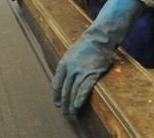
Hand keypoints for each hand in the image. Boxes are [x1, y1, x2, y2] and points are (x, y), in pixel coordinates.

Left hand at [52, 0, 143, 115]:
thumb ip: (65, 67)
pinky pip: (84, 89)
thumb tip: (62, 80)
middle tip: (63, 112)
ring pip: (73, 91)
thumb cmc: (84, 47)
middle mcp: (70, 69)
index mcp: (63, 64)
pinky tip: (77, 106)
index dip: (56, 95)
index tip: (57, 103)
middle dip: (63, 102)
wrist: (97, 40)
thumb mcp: (69, 55)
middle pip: (64, 89)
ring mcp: (80, 71)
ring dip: (71, 104)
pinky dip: (80, 98)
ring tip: (71, 113)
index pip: (56, 83)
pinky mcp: (92, 74)